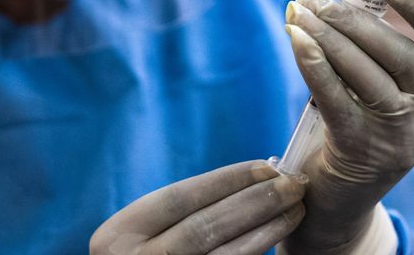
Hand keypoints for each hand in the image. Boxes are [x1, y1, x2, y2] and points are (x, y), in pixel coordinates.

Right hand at [90, 160, 307, 254]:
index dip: (225, 180)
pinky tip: (277, 238)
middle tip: (293, 183)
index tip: (265, 166)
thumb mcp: (139, 237)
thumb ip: (174, 217)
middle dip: (253, 201)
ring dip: (266, 229)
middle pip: (204, 226)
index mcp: (117, 236)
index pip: (178, 199)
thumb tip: (248, 181)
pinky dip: (256, 252)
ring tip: (296, 209)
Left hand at [282, 0, 413, 253]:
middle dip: (351, 19)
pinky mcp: (361, 149)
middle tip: (311, 0)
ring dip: (327, 37)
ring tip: (296, 14)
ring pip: (366, 74)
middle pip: (397, 53)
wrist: (338, 198)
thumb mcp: (374, 86)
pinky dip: (315, 65)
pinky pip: (338, 99)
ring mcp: (397, 134)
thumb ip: (366, 48)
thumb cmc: (353, 124)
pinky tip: (295, 40)